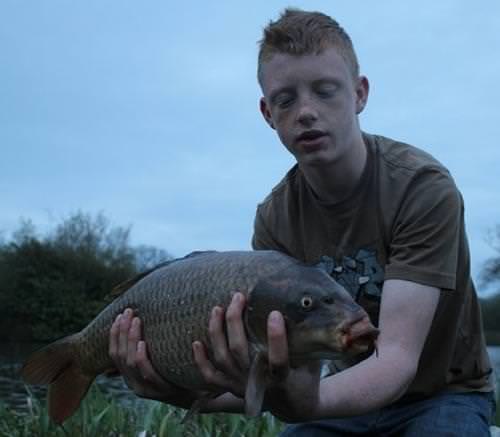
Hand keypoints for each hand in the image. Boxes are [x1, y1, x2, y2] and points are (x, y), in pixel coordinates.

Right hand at [109, 308, 197, 407]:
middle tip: (128, 311)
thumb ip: (149, 347)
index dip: (114, 335)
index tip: (119, 315)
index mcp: (130, 376)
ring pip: (131, 363)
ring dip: (131, 339)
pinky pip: (147, 374)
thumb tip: (143, 319)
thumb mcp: (159, 361)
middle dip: (122, 332)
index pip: (114, 354)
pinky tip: (143, 344)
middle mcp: (134, 383)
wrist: (198, 396)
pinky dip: (142, 358)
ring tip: (136, 321)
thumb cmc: (176, 373)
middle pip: (120, 356)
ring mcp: (147, 389)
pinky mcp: (162, 392)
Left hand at [192, 293, 320, 420]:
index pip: (278, 360)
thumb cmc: (306, 375)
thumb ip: (310, 339)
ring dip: (217, 331)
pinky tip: (196, 342)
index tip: (275, 313)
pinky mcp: (230, 387)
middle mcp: (258, 383)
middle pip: (239, 352)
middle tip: (238, 296)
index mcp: (283, 379)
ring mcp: (241, 386)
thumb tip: (309, 307)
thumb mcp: (313, 358)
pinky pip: (210, 376)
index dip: (276, 338)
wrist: (294, 403)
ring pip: (222, 359)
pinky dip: (201, 361)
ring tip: (218, 307)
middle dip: (235, 321)